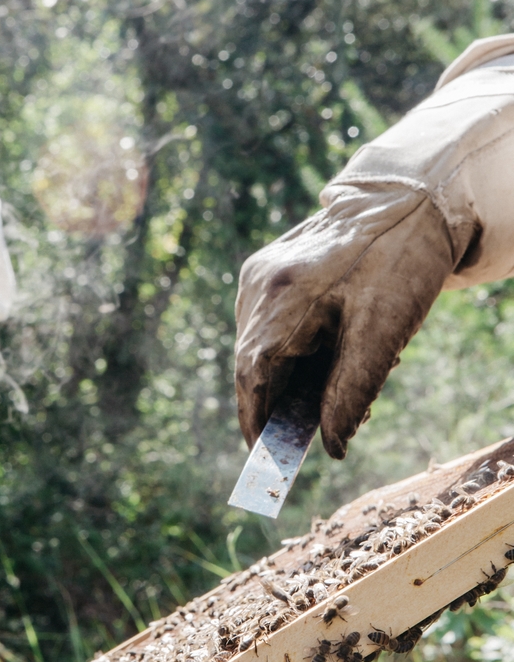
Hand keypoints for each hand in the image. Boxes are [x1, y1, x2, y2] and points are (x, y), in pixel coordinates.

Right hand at [234, 183, 475, 459]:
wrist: (409, 197)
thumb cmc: (400, 260)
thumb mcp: (384, 331)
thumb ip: (352, 392)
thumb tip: (332, 448)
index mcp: (282, 296)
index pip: (253, 375)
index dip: (255, 423)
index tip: (265, 464)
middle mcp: (258, 285)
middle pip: (253, 366)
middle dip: (279, 407)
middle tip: (315, 435)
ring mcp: (259, 276)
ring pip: (260, 350)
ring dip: (290, 382)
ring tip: (338, 392)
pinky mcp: (267, 272)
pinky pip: (269, 329)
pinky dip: (294, 356)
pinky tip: (331, 358)